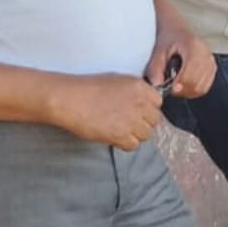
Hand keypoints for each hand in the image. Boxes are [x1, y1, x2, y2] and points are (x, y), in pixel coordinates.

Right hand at [48, 74, 162, 149]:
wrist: (69, 99)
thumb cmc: (87, 88)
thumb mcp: (117, 81)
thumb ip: (135, 92)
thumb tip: (143, 104)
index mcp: (140, 87)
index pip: (158, 103)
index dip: (148, 109)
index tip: (138, 112)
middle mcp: (140, 103)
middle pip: (154, 121)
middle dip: (142, 123)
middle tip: (127, 123)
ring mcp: (132, 120)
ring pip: (146, 134)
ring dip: (134, 134)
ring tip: (119, 130)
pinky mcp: (121, 135)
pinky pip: (133, 146)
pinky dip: (125, 144)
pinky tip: (114, 137)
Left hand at [144, 27, 215, 100]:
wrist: (176, 30)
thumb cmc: (168, 39)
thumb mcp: (158, 52)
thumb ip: (156, 69)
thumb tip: (158, 86)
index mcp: (193, 47)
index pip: (190, 74)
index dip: (179, 85)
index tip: (170, 89)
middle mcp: (205, 53)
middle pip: (196, 83)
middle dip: (182, 89)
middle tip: (171, 88)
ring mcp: (211, 61)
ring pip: (201, 87)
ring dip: (188, 91)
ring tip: (177, 85)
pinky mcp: (213, 67)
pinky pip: (205, 86)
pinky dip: (194, 89)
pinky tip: (185, 84)